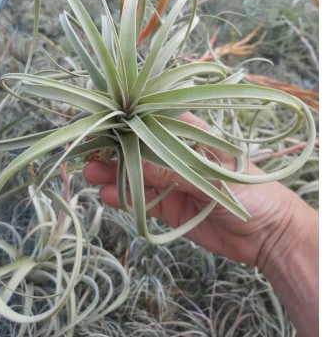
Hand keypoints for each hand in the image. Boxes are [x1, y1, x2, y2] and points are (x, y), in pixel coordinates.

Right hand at [83, 111, 299, 267]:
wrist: (266, 234)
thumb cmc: (248, 190)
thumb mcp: (208, 176)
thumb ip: (169, 169)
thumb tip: (130, 158)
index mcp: (190, 135)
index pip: (154, 121)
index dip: (128, 120)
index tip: (102, 121)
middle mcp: (176, 154)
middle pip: (138, 148)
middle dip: (114, 150)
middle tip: (88, 154)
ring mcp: (170, 181)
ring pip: (135, 174)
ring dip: (113, 174)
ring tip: (89, 175)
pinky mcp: (167, 206)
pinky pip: (141, 200)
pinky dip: (123, 197)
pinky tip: (106, 195)